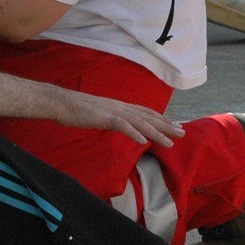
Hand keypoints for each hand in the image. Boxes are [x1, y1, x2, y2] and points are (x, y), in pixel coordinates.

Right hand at [56, 90, 184, 147]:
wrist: (61, 102)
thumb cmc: (77, 110)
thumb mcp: (100, 113)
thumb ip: (113, 118)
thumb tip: (123, 124)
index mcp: (120, 106)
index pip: (146, 112)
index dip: (162, 119)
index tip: (176, 125)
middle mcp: (121, 107)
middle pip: (148, 117)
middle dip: (167, 126)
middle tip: (183, 133)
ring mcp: (113, 112)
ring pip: (140, 123)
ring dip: (157, 133)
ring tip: (170, 142)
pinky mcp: (103, 117)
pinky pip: (122, 126)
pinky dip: (134, 133)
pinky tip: (144, 142)